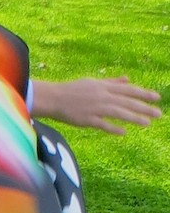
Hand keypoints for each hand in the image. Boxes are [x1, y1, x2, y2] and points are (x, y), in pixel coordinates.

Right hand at [35, 75, 161, 133]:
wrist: (53, 98)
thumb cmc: (73, 90)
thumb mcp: (94, 83)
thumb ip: (112, 82)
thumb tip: (127, 80)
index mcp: (104, 87)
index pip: (128, 90)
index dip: (143, 94)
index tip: (157, 98)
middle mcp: (102, 96)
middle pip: (127, 102)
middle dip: (144, 107)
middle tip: (159, 113)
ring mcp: (95, 108)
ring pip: (118, 112)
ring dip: (134, 118)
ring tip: (148, 123)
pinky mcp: (86, 119)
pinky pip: (102, 124)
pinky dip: (113, 128)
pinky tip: (124, 132)